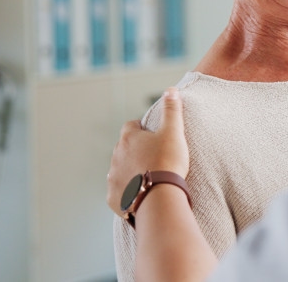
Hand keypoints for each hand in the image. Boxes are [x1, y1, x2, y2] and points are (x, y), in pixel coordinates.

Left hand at [106, 87, 189, 217]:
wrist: (160, 197)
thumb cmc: (167, 162)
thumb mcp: (174, 132)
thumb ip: (172, 110)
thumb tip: (171, 89)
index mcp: (129, 138)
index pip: (130, 126)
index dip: (141, 128)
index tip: (152, 135)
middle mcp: (116, 156)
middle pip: (123, 148)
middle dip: (135, 150)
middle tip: (154, 157)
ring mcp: (113, 177)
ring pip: (119, 169)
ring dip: (130, 170)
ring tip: (149, 177)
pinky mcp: (113, 197)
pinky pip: (119, 192)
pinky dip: (128, 191)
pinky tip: (141, 194)